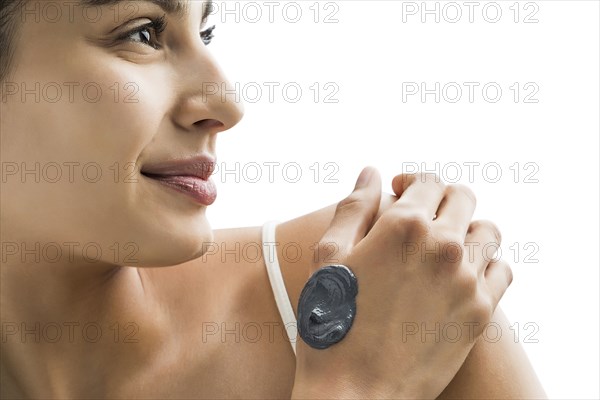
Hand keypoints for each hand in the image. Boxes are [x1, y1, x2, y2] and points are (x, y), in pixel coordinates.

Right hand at [291, 167, 512, 398]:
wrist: (355, 392)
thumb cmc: (332, 324)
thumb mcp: (329, 258)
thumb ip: (353, 208)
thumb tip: (371, 173)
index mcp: (404, 226)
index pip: (427, 181)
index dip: (412, 181)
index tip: (400, 191)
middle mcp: (443, 246)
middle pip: (462, 198)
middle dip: (441, 197)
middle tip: (423, 212)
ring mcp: (467, 280)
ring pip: (487, 232)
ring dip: (468, 228)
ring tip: (445, 242)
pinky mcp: (481, 313)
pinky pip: (501, 270)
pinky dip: (487, 263)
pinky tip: (464, 272)